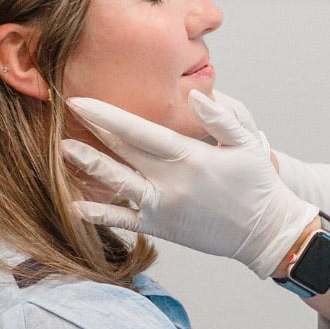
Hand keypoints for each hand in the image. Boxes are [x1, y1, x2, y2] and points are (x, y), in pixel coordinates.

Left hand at [63, 91, 317, 278]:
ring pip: (118, 184)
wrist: (266, 232)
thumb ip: (221, 118)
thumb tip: (195, 96)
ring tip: (63, 151)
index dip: (107, 116)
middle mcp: (172, 183)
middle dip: (93, 132)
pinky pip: (125, 220)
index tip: (81, 101)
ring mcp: (165, 208)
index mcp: (191, 157)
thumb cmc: (258, 184)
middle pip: (122, 152)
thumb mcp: (248, 143)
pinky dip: (100, 214)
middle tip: (63, 114)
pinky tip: (75, 206)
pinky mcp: (163, 228)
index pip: (140, 131)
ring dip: (89, 167)